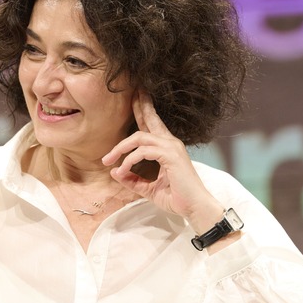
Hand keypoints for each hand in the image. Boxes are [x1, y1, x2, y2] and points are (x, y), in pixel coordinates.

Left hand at [102, 91, 226, 235]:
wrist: (194, 208)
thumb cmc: (176, 198)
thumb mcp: (149, 189)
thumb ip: (132, 180)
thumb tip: (114, 172)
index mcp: (167, 147)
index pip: (153, 124)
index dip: (143, 110)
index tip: (136, 98)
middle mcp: (170, 143)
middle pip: (149, 119)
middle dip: (138, 106)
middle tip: (129, 94)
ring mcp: (172, 147)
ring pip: (139, 137)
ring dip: (120, 148)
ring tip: (108, 160)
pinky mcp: (171, 155)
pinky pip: (143, 151)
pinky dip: (130, 160)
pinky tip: (123, 170)